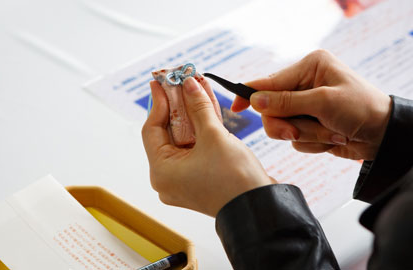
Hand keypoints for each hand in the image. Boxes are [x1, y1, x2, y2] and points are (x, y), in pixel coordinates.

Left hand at [142, 77, 273, 216]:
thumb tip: (188, 84)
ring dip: (192, 113)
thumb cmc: (235, 180)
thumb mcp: (214, 136)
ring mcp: (184, 179)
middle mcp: (168, 178)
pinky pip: (195, 148)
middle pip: (168, 133)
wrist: (260, 208)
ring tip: (197, 87)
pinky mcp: (200, 178)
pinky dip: (201, 129)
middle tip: (182, 81)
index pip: (152, 129)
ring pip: (184, 138)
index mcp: (162, 172)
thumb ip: (198, 107)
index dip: (159, 102)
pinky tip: (207, 105)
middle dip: (179, 105)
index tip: (162, 81)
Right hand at [232, 50, 391, 160]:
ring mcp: (306, 107)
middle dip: (287, 124)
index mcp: (309, 67)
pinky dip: (313, 142)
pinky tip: (332, 138)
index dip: (249, 95)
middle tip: (297, 132)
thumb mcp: (324, 102)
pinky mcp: (310, 125)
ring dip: (305, 135)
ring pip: (283, 127)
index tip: (234, 107)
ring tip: (328, 133)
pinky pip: (296, 140)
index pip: (269, 82)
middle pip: (272, 109)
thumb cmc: (362, 109)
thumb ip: (287, 102)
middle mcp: (305, 85)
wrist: (386, 136)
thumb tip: (255, 100)